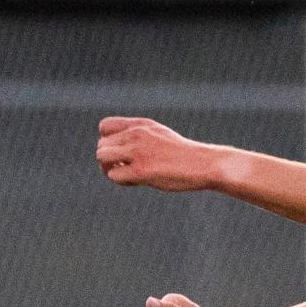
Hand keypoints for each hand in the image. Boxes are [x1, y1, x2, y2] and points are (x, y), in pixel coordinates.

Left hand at [97, 117, 220, 190]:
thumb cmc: (184, 155)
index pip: (104, 126)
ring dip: (109, 169)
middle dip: (108, 159)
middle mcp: (136, 134)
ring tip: (128, 175)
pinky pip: (114, 175)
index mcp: (140, 125)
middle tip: (124, 168)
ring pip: (102, 157)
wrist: (204, 164)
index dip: (107, 141)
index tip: (121, 152)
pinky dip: (121, 181)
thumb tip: (118, 153)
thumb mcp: (160, 136)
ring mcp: (138, 152)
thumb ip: (139, 137)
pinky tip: (136, 182)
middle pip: (101, 145)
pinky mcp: (141, 170)